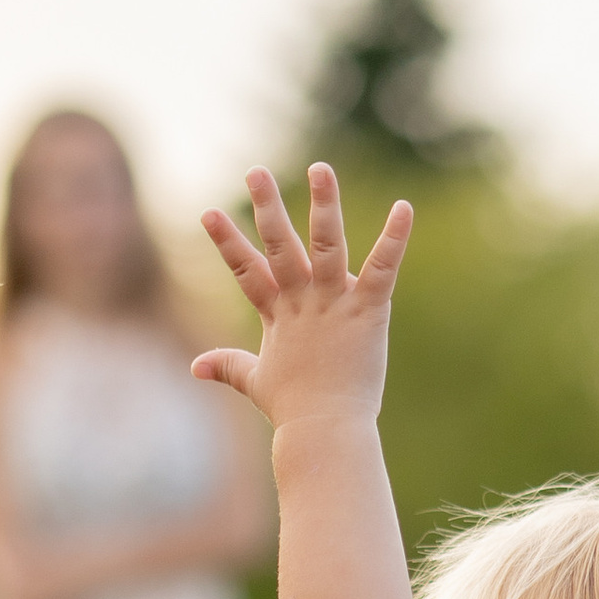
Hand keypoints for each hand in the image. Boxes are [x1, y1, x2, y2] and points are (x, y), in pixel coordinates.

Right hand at [193, 163, 413, 438]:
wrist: (325, 430)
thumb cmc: (294, 409)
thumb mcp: (256, 381)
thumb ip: (228, 366)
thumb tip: (195, 366)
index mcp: (277, 314)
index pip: (245, 270)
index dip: (226, 241)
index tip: (207, 211)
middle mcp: (302, 301)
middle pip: (279, 246)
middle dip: (267, 207)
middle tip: (256, 171)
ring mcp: (334, 303)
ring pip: (326, 244)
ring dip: (324, 205)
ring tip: (321, 168)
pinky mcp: (368, 311)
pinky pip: (383, 267)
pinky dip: (395, 238)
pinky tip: (404, 207)